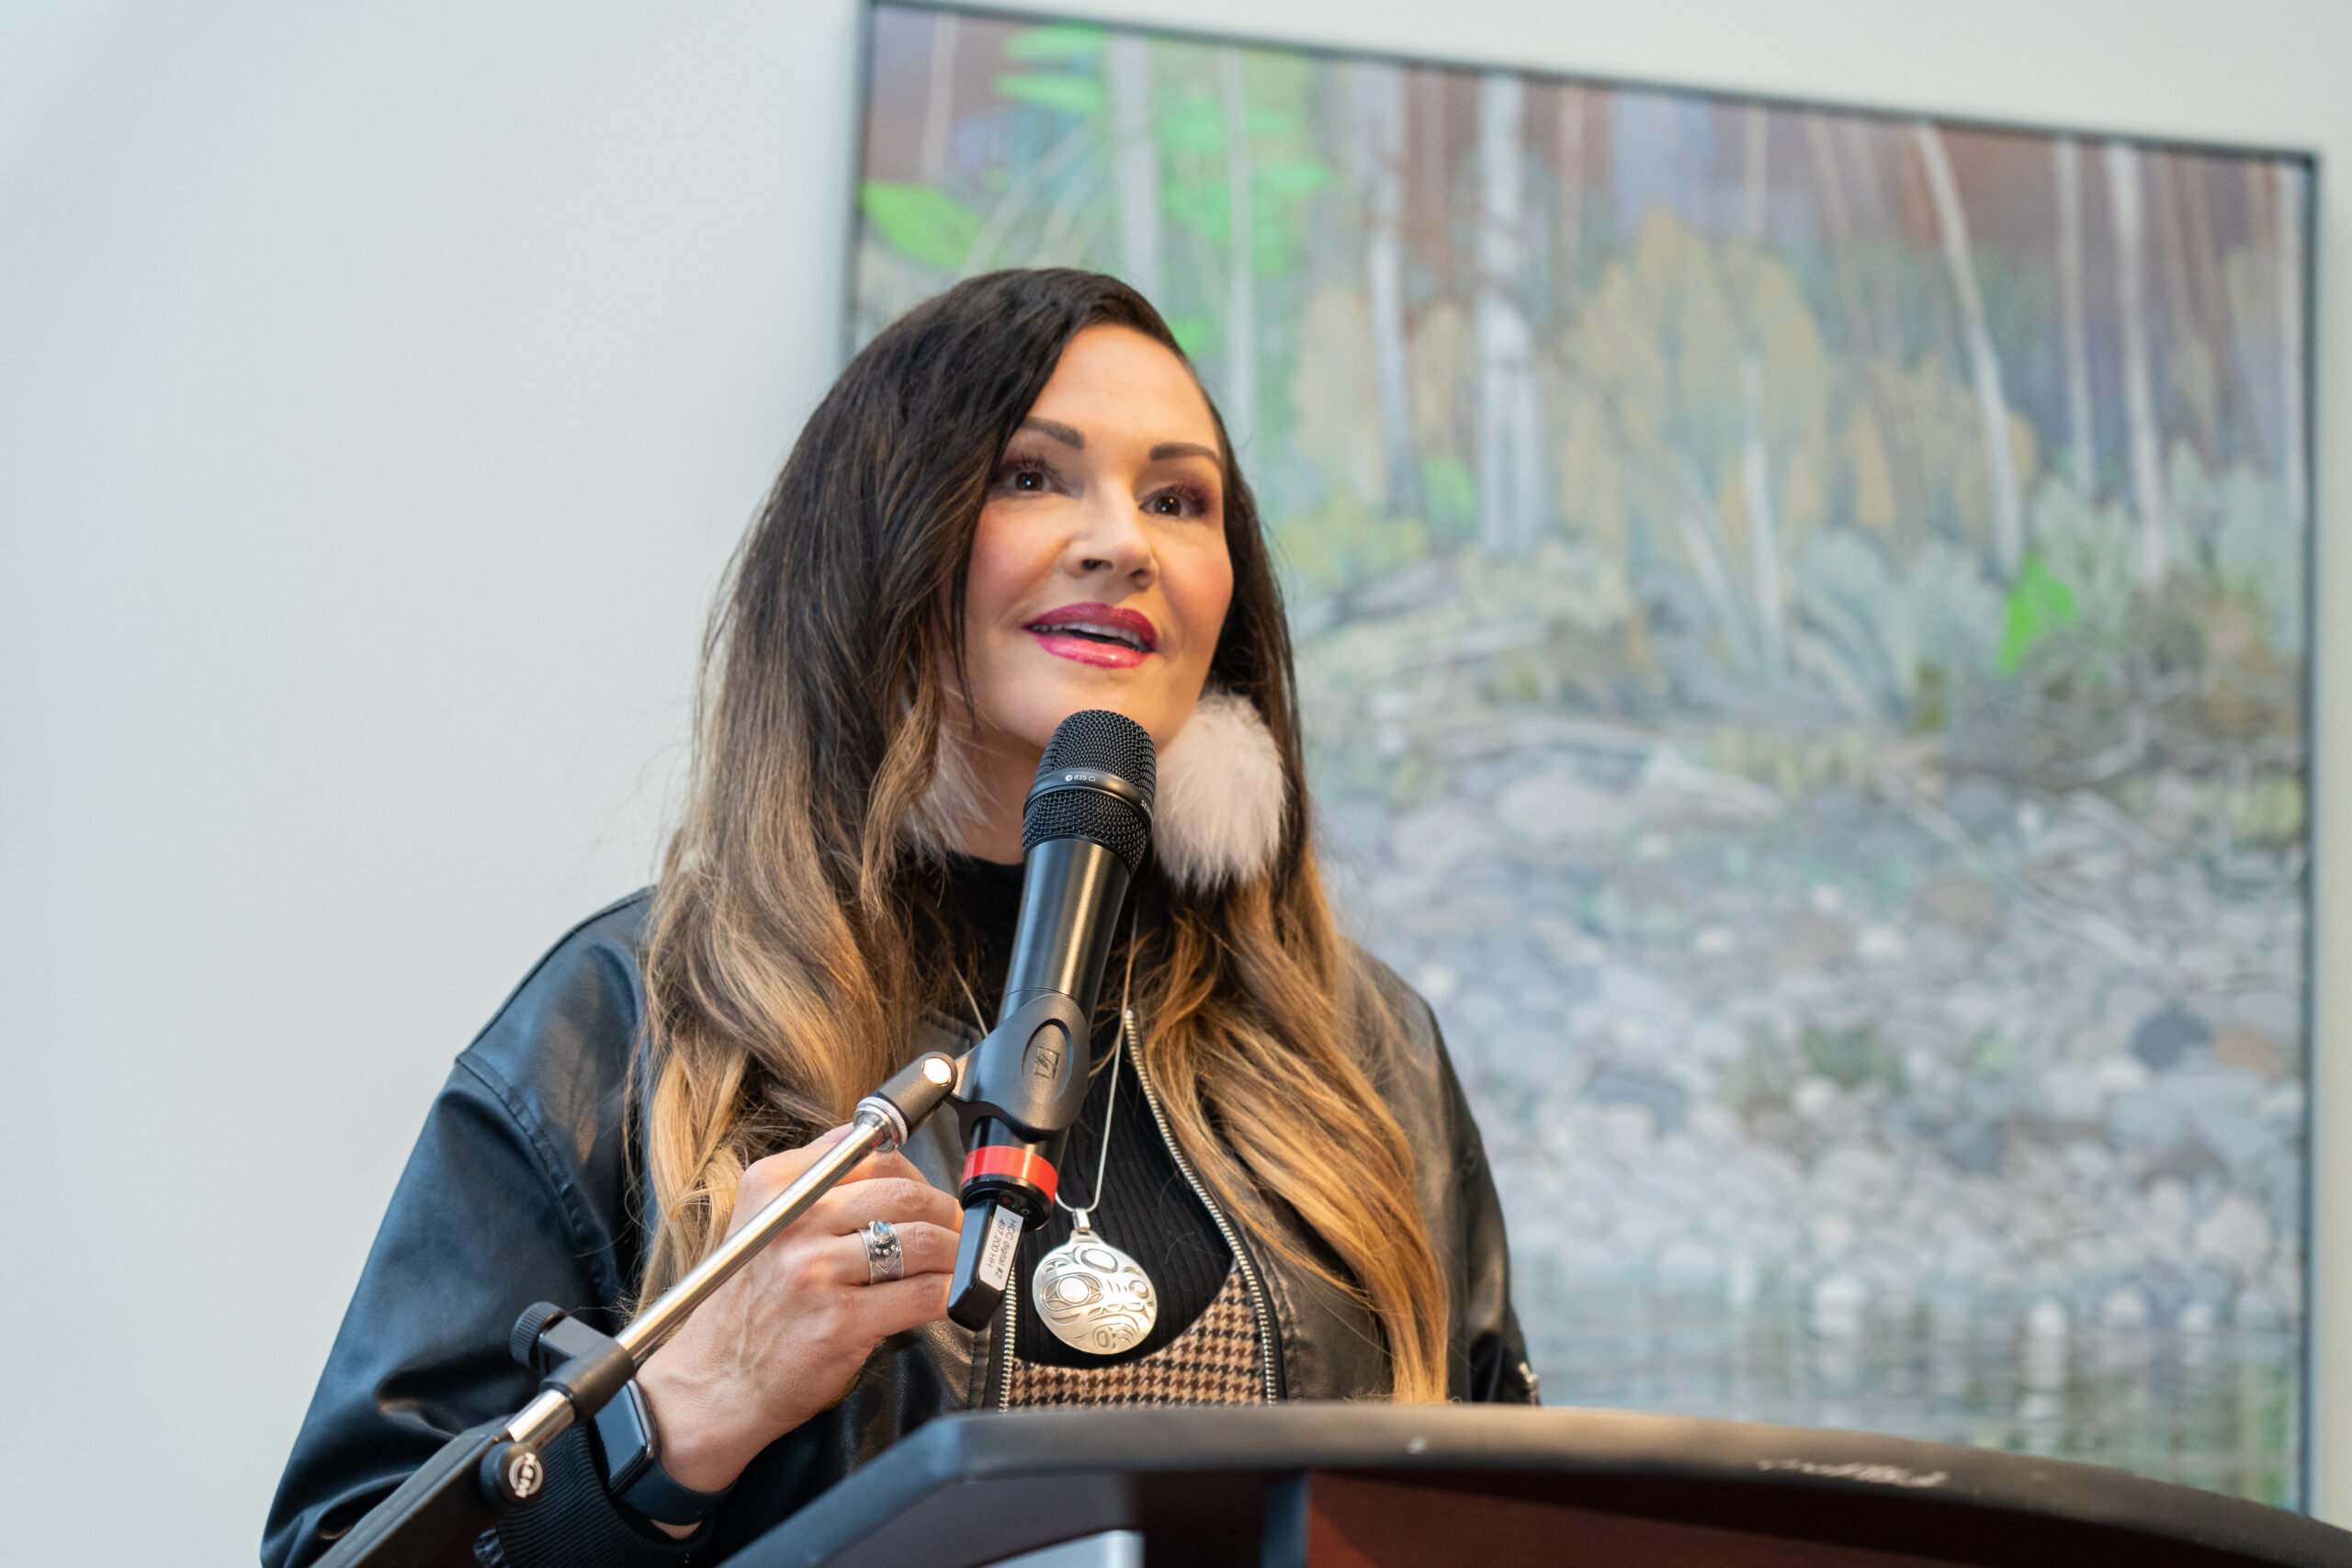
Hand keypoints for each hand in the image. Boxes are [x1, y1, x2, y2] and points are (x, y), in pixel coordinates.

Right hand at [632, 1126, 963, 1506]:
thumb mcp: (759, 1221)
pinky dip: (950, 1292)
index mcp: (774, 1185)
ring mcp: (817, 1271)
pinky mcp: (842, 1321)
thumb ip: (813, 1176)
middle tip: (954, 1228)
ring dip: (956, 1251)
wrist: (713, 1383)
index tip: (926, 1191)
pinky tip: (951, 1297)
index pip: (869, 1153)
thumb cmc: (746, 1304)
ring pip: (922, 1240)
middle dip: (945, 1210)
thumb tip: (879, 1142)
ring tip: (958, 1262)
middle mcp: (794, 1221)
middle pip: (904, 1192)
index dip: (912, 1172)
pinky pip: (923, 1294)